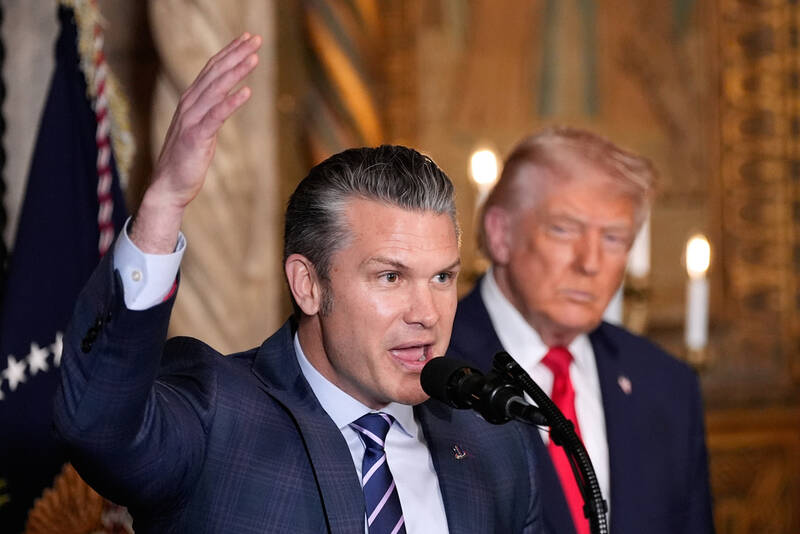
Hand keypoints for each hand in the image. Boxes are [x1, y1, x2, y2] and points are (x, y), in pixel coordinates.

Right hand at [131, 33, 261, 252]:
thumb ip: (210, 112)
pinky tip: (246, 92)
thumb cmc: (186, 160)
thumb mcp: (200, 129)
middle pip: (215, 73)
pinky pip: (216, 116)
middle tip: (256, 38)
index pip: (211, 70)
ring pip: (216, 89)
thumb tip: (226, 99)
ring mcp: (191, 120)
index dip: (229, 52)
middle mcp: (189, 105)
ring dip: (236, 72)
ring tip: (255, 58)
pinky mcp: (196, 137)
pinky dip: (231, 102)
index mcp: (191, 102)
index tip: (247, 38)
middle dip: (236, 54)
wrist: (168, 187)